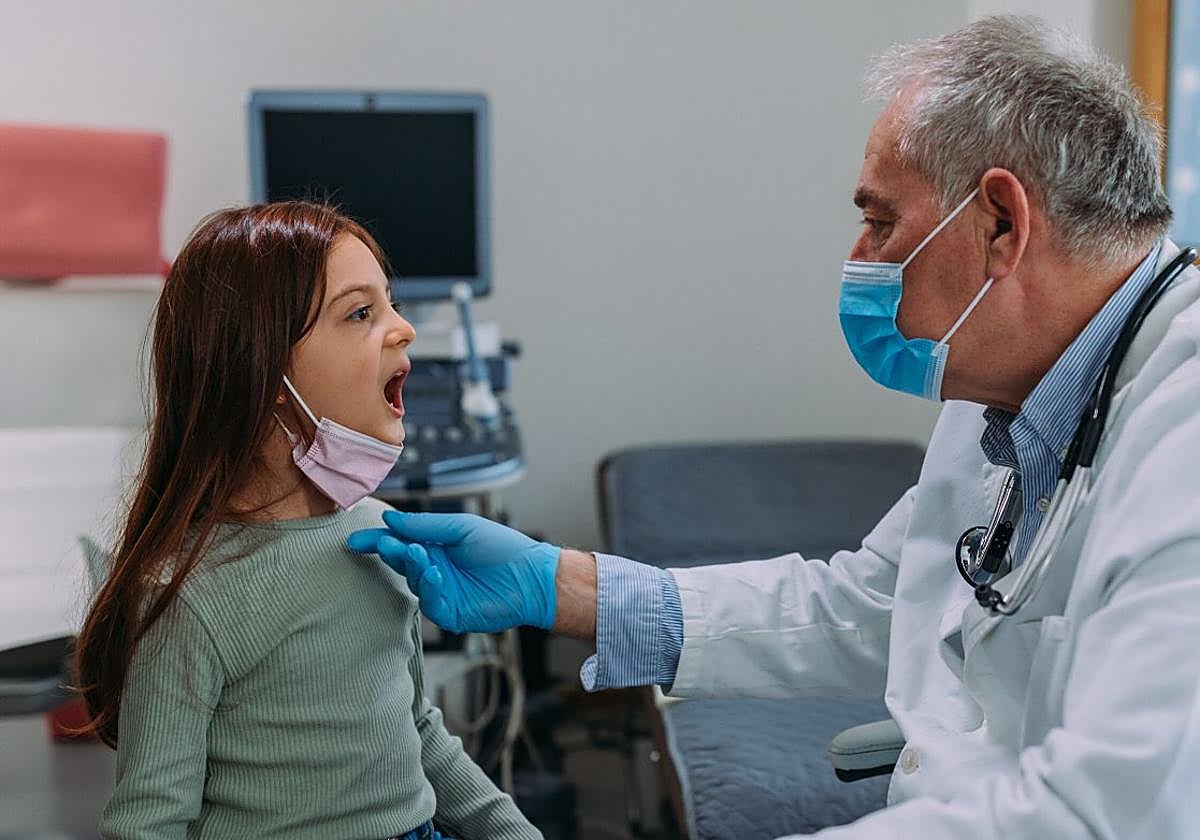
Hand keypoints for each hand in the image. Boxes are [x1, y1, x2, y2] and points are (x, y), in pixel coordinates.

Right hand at [346, 510, 559, 632]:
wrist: (532, 577)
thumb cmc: (503, 549)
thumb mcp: (462, 528)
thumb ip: (425, 525)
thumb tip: (391, 519)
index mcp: (436, 546)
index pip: (400, 542)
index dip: (377, 540)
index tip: (356, 539)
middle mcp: (435, 569)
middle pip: (400, 561)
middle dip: (390, 551)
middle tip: (385, 543)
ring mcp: (441, 591)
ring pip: (412, 581)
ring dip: (412, 566)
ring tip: (419, 553)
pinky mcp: (449, 612)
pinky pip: (429, 602)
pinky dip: (429, 587)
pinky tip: (436, 575)